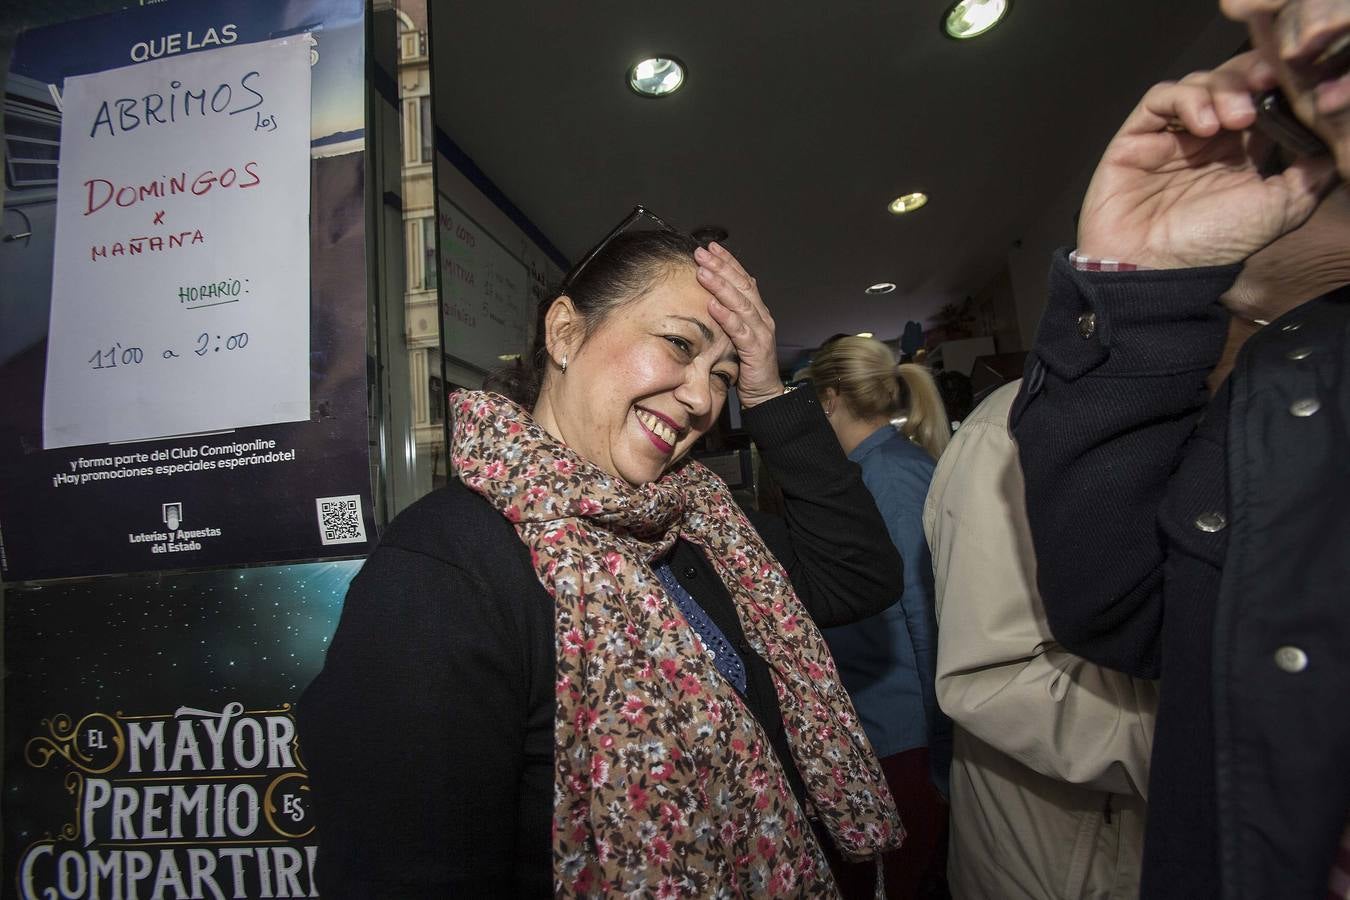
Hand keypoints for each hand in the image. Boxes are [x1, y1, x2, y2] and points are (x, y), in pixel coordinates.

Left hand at [694, 243, 782, 407]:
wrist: (765, 394)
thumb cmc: (748, 365)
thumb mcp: (738, 335)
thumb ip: (733, 315)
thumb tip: (719, 294)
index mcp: (757, 311)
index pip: (743, 279)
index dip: (727, 262)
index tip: (710, 247)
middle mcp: (762, 317)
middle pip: (742, 285)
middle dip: (721, 267)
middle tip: (702, 252)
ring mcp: (761, 332)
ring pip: (741, 303)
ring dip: (720, 286)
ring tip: (703, 272)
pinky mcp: (756, 350)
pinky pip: (740, 330)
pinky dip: (726, 316)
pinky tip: (712, 305)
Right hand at [1077, 51, 1338, 268]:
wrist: (1155, 266)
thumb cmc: (1216, 243)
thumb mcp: (1282, 208)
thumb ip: (1312, 171)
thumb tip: (1334, 137)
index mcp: (1244, 152)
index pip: (1264, 98)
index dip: (1279, 82)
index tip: (1295, 79)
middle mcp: (1210, 139)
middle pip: (1233, 80)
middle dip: (1252, 76)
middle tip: (1266, 83)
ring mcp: (1172, 135)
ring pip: (1199, 82)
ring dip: (1222, 88)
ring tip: (1235, 118)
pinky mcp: (1137, 135)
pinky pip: (1160, 97)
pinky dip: (1185, 100)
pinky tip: (1202, 125)